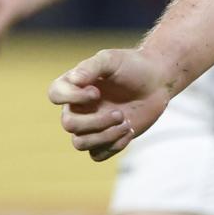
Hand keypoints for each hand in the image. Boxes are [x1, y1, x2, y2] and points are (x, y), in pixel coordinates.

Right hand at [48, 48, 170, 160]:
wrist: (158, 81)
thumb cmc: (134, 66)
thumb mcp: (112, 59)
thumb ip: (91, 66)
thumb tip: (73, 79)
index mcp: (76, 85)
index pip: (55, 94)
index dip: (72, 97)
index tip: (97, 91)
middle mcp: (79, 107)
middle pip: (69, 124)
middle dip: (95, 122)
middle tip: (120, 113)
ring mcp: (92, 125)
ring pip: (80, 143)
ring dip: (105, 136)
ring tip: (126, 122)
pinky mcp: (106, 140)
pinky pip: (97, 155)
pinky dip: (113, 146)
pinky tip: (129, 130)